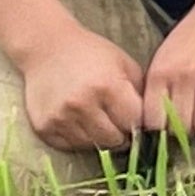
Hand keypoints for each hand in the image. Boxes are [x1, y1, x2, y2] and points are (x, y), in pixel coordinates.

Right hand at [15, 21, 147, 153]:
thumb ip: (140, 92)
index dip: (139, 124)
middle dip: (122, 135)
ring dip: (101, 138)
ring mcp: (61, 118)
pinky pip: (70, 146)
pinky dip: (79, 140)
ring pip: (93, 146)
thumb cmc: (91, 54)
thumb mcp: (124, 64)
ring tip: (100, 122)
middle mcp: (83, 104)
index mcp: (108, 86)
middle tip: (120, 125)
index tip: (138, 122)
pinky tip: (81, 123)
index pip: (133, 122)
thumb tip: (151, 122)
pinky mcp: (44, 127)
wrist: (47, 49)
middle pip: (114, 139)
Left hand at [137, 0, 194, 139]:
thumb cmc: (193, 36)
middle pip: (179, 126)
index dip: (160, 131)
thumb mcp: (165, 58)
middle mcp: (184, 77)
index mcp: (160, 73)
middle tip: (190, 122)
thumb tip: (156, 124)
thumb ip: (158, 88)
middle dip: (184, 131)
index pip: (153, 120)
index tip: (168, 130)